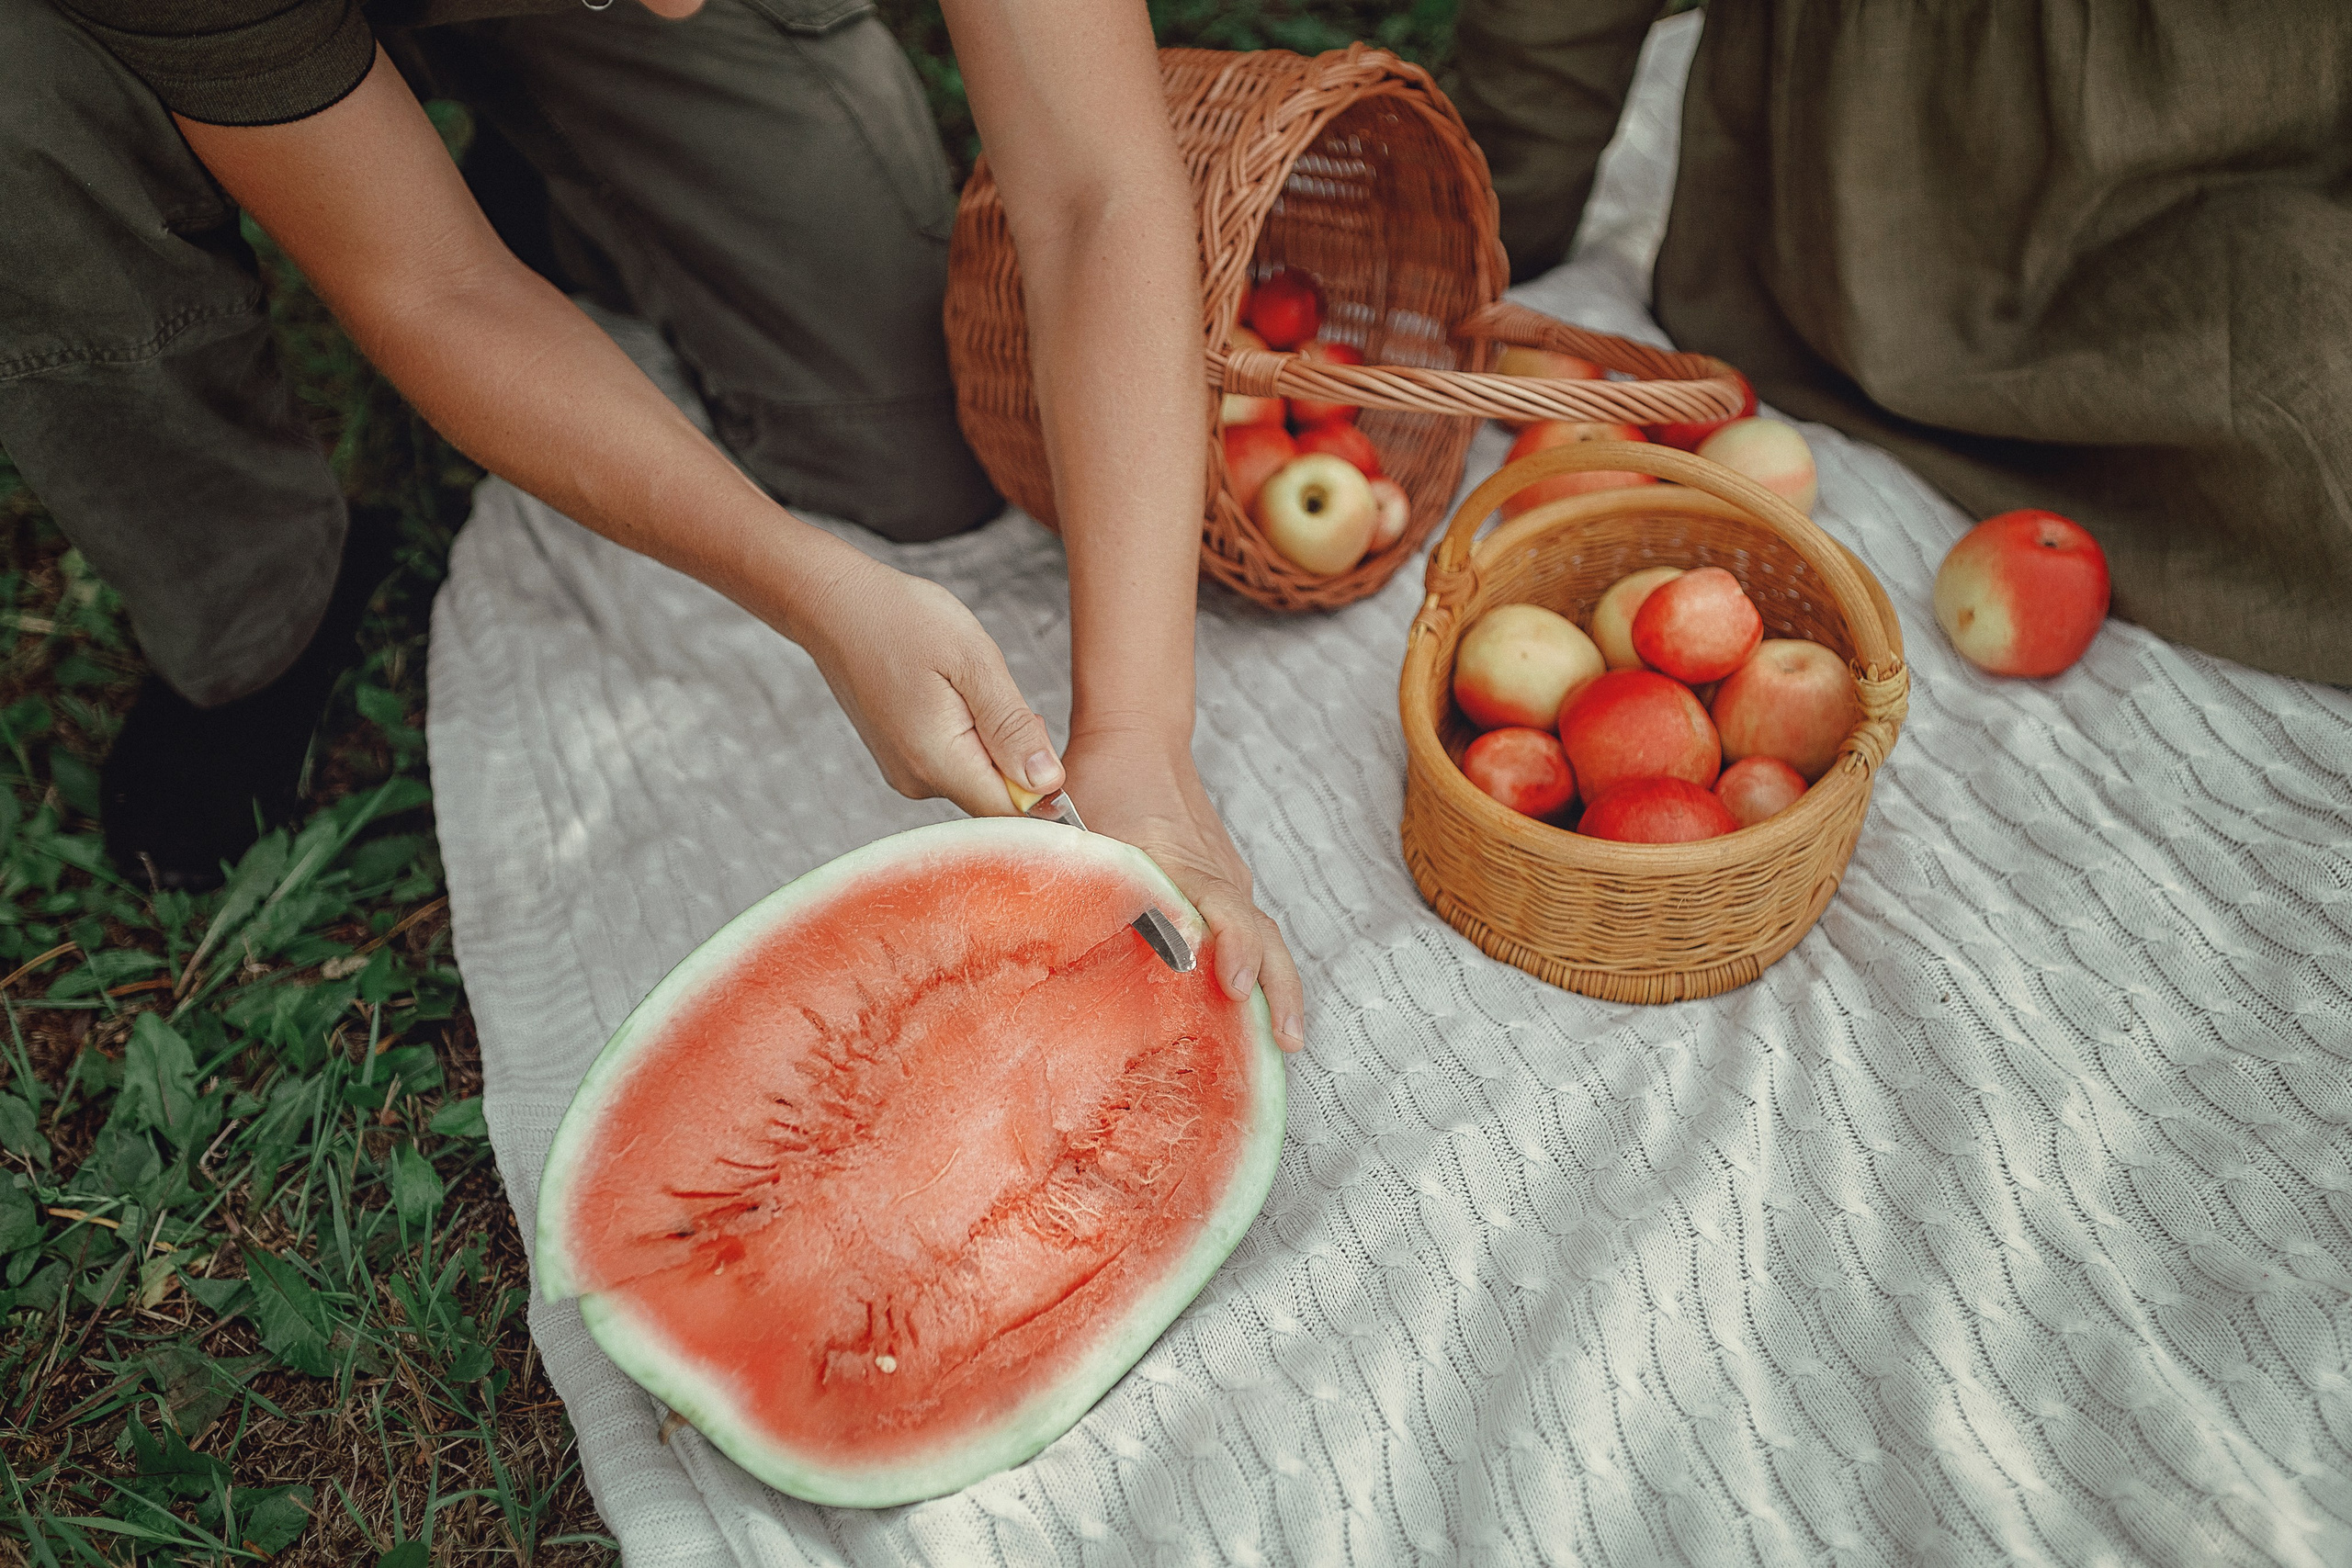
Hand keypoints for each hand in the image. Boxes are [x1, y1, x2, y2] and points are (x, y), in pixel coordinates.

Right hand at [792, 551, 1063, 818]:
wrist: (837, 607)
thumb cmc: (905, 621)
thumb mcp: (974, 662)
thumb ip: (1011, 727)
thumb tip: (1048, 783)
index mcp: (937, 762)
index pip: (1010, 814)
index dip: (1042, 787)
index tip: (1035, 731)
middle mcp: (918, 782)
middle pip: (995, 800)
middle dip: (1018, 759)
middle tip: (1001, 697)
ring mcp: (906, 775)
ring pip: (976, 781)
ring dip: (993, 744)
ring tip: (969, 690)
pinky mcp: (902, 763)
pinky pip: (954, 767)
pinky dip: (970, 739)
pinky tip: (953, 697)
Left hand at [1059, 725, 1305, 1053]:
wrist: (1137, 738)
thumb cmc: (1101, 783)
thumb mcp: (1080, 831)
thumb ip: (1084, 881)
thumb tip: (1074, 944)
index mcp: (1182, 861)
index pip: (1224, 909)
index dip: (1233, 946)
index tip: (1233, 981)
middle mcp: (1217, 874)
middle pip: (1262, 934)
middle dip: (1278, 988)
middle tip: (1286, 1039)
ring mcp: (1226, 878)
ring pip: (1263, 935)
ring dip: (1276, 985)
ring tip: (1282, 1038)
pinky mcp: (1224, 883)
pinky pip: (1249, 928)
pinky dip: (1258, 966)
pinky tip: (1249, 1007)